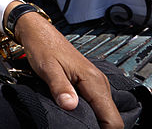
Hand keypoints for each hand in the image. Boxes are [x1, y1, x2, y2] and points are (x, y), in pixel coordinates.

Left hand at [14, 11, 123, 128]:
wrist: (38, 32)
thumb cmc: (43, 46)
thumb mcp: (48, 68)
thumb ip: (60, 87)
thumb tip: (70, 106)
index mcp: (94, 81)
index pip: (112, 119)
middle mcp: (100, 83)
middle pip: (111, 118)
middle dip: (99, 128)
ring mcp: (96, 83)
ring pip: (105, 113)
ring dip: (95, 122)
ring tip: (78, 125)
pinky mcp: (89, 84)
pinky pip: (97, 105)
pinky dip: (91, 115)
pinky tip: (78, 116)